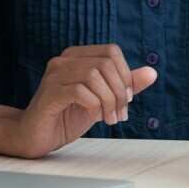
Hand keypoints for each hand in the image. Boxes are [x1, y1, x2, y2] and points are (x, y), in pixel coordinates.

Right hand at [9, 44, 156, 157]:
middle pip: (105, 63)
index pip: (111, 52)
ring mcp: (54, 75)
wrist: (35, 136)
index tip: (128, 99)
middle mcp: (64, 60)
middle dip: (120, 91)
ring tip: (109, 118)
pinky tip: (94, 116)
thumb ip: (124, 86)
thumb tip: (152, 73)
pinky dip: (94, 105)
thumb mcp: (103, 99)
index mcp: (77, 56)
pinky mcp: (49, 93)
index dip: (126, 74)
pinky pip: (80, 91)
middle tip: (120, 113)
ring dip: (109, 100)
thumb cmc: (67, 116)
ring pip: (94, 75)